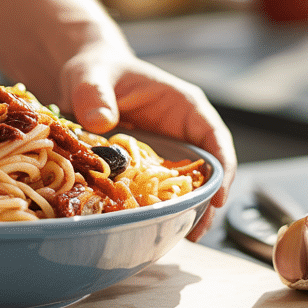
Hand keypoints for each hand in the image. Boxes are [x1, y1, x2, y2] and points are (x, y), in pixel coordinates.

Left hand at [61, 50, 236, 241]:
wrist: (84, 80)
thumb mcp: (92, 76)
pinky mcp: (148, 167)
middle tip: (194, 231)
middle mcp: (182, 131)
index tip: (218, 197)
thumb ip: (95, 95)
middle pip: (207, 170)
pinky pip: (157, 190)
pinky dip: (157, 208)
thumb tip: (101, 121)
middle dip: (206, 202)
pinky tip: (149, 226)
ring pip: (185, 185)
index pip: (214, 137)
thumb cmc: (97, 71)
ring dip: (184, 210)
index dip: (222, 169)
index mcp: (183, 106)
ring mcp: (167, 151)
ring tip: (176, 236)